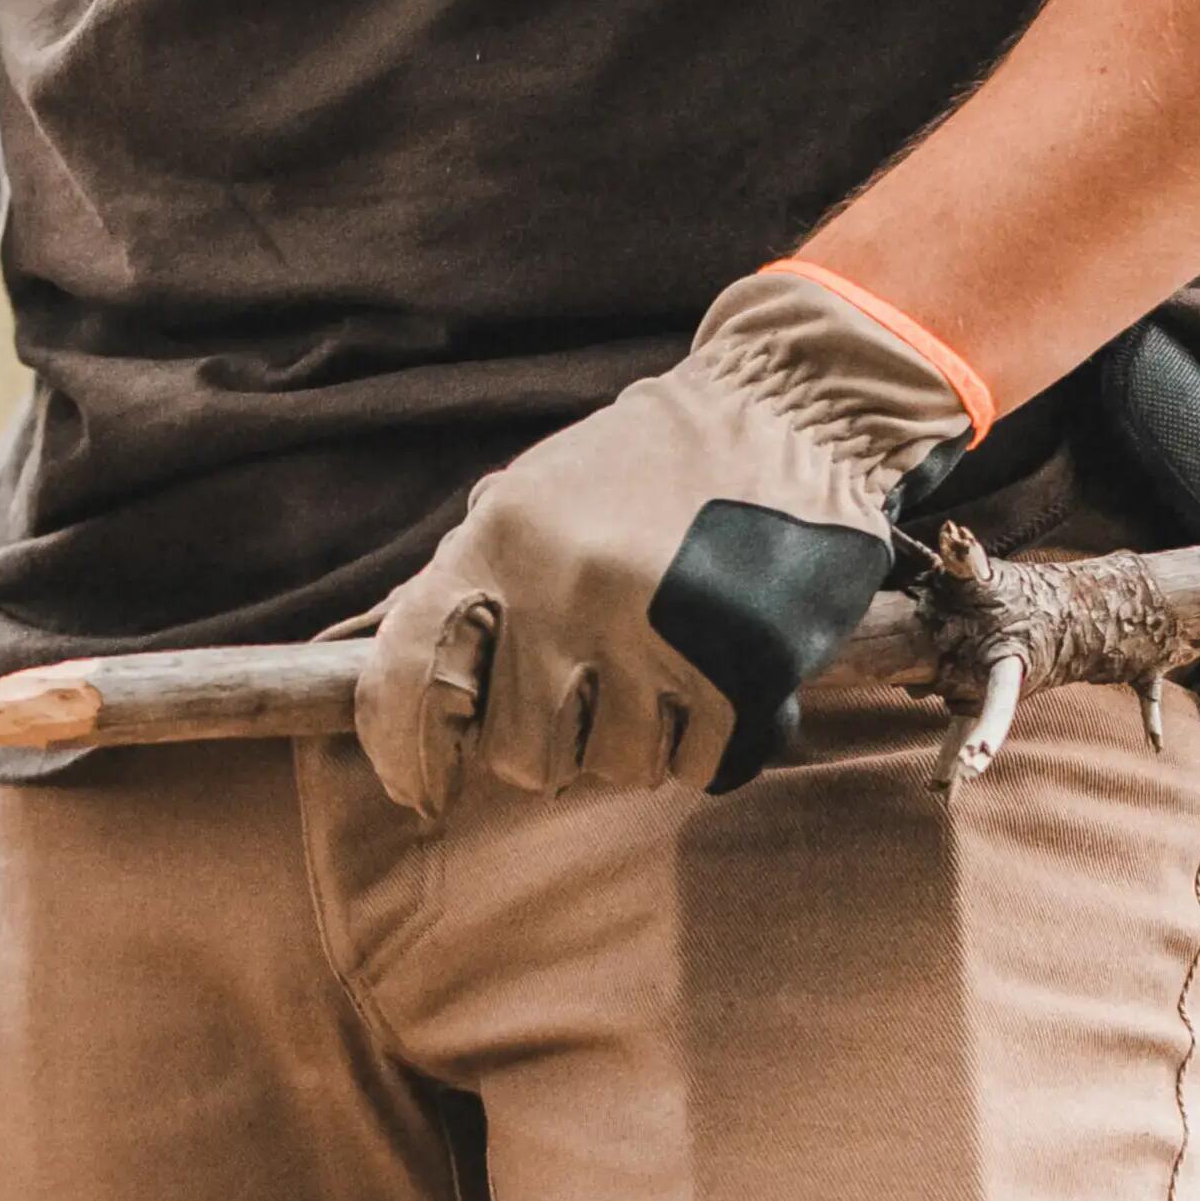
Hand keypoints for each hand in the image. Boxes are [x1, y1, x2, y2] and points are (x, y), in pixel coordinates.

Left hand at [353, 261, 989, 815]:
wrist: (793, 411)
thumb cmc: (657, 463)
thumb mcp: (540, 494)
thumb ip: (475, 580)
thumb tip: (409, 687)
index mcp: (499, 541)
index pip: (406, 681)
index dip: (406, 754)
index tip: (427, 789)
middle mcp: (566, 590)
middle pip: (519, 754)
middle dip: (555, 747)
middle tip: (593, 702)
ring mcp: (655, 632)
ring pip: (616, 769)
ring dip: (639, 743)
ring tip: (666, 673)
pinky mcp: (743, 667)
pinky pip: (700, 768)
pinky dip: (711, 744)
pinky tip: (720, 680)